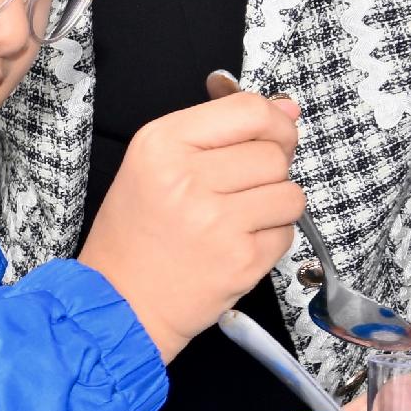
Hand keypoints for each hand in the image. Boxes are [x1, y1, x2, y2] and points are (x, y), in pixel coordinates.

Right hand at [80, 92, 306, 359]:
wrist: (120, 302)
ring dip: (274, 205)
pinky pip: (286, 233)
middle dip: (269, 171)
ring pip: (289, 193)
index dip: (274, 122)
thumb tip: (288, 108)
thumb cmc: (137, 233)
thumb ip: (220, 129)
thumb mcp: (155, 163)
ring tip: (239, 218)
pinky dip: (270, 238)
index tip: (274, 135)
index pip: (248, 110)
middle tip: (239, 189)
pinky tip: (236, 244)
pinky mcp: (240, 260)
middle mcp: (187, 178)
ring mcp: (216, 222)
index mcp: (162, 144)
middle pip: (274, 154)